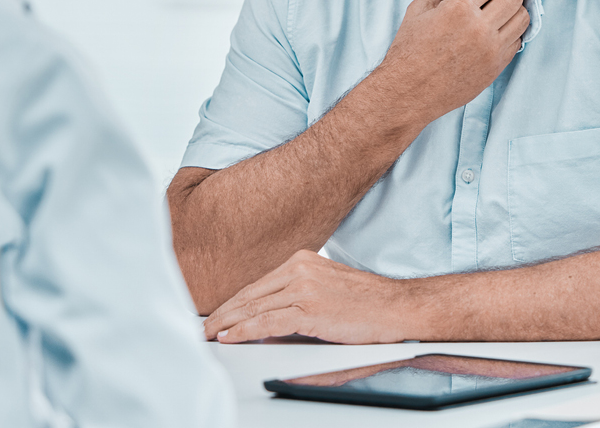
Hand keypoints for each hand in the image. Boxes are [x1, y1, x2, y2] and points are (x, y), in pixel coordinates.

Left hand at [202, 249, 413, 343]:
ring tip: (210, 335)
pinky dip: (244, 332)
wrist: (396, 307)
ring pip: (254, 308)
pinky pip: (267, 322)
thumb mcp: (326, 290)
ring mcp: (304, 287)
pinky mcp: (310, 309)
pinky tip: (230, 338)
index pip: (258, 285)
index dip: (233, 302)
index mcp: (302, 261)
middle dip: (223, 313)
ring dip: (227, 324)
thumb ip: (296, 297)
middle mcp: (299, 269)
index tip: (218, 314)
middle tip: (204, 327)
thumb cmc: (366, 303)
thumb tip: (266, 317)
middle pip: (250, 294)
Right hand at [375, 0, 528, 124]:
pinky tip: (498, 28)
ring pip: (522, 17)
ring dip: (516, 7)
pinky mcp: (496, 67)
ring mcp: (491, 50)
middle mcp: (479, 28)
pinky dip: (512, 30)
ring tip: (503, 6)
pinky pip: (518, 40)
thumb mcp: (420, 8)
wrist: (409, 92)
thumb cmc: (410, 48)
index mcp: (458, 8)